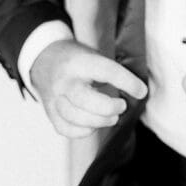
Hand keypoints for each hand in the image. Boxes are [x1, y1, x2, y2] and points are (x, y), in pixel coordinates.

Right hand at [31, 40, 146, 138]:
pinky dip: (82, 131)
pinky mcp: (50, 112)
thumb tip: (138, 91)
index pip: (105, 71)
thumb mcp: (92, 54)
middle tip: (122, 106)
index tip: (141, 91)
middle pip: (85, 100)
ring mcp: (54, 98)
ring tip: (112, 117)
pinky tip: (93, 125)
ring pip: (75, 117)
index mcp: (78, 62)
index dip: (127, 82)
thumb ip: (111, 70)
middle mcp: (64, 81)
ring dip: (99, 121)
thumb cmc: (76, 58)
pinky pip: (65, 128)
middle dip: (109, 107)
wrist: (44, 59)